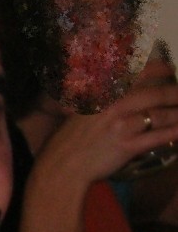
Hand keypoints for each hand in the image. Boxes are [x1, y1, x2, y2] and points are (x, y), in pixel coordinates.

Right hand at [35, 70, 177, 194]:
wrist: (64, 163)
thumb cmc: (74, 136)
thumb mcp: (86, 107)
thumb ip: (106, 94)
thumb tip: (129, 86)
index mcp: (106, 91)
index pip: (138, 72)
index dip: (160, 69)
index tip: (170, 69)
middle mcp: (116, 103)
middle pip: (156, 94)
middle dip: (176, 93)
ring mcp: (123, 124)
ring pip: (160, 115)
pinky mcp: (128, 145)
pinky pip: (157, 137)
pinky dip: (174, 133)